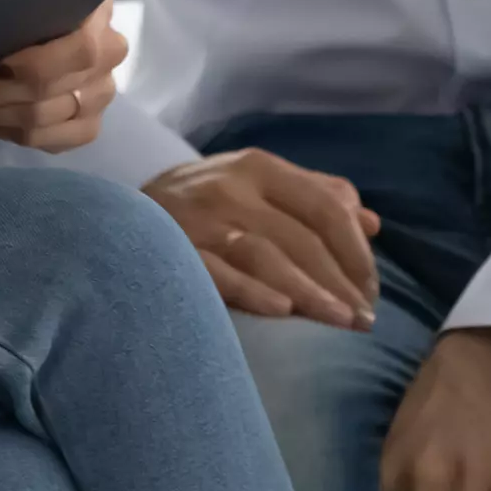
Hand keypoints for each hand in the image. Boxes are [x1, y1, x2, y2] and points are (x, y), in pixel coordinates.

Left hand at [0, 0, 127, 149]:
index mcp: (98, 12)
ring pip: (42, 121)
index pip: (77, 50)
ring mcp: (102, 94)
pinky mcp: (88, 125)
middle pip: (48, 90)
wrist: (36, 14)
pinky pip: (49, 142)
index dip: (31, 64)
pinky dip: (9, 134)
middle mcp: (110, 54)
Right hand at [146, 149, 381, 328]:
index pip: (325, 206)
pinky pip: (218, 274)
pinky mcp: (171, 250)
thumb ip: (315, 196)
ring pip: (267, 255)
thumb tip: (372, 223)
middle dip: (340, 281)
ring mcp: (199, 219)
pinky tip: (282, 314)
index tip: (373, 289)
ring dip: (309, 293)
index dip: (355, 250)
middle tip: (364, 320)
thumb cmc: (204, 203)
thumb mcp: (256, 183)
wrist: (117, 216)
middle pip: (301, 237)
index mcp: (260, 168)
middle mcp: (232, 187)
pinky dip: (252, 292)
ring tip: (339, 322)